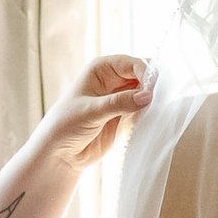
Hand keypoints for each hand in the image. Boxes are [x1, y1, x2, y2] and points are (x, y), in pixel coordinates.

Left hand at [39, 55, 154, 179]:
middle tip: (157, 102)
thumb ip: (119, 103)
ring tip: (154, 113)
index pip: (131, 64)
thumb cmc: (66, 125)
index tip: (150, 92)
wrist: (61, 154)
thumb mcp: (91, 112)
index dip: (144, 73)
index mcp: (101, 69)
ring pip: (145, 94)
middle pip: (142, 76)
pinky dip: (150, 114)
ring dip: (152, 102)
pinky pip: (144, 111)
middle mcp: (113, 80)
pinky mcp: (126, 116)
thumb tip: (147, 96)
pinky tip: (151, 121)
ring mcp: (121, 98)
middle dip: (151, 87)